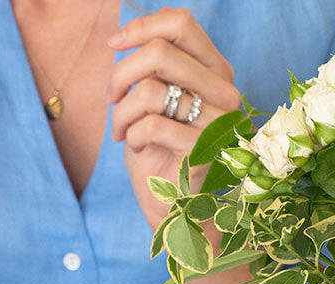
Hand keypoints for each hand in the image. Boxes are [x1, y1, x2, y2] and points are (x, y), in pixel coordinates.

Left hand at [107, 7, 241, 228]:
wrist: (173, 207)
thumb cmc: (159, 151)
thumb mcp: (155, 100)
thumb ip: (152, 68)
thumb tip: (124, 36)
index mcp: (215, 71)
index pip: (181, 24)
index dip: (141, 27)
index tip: (113, 44)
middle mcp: (224, 90)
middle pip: (160, 53)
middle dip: (120, 75)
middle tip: (109, 99)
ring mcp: (217, 121)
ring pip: (150, 90)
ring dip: (121, 112)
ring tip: (121, 131)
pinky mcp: (202, 150)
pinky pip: (150, 125)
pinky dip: (132, 136)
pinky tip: (137, 147)